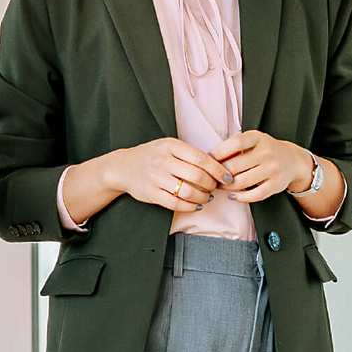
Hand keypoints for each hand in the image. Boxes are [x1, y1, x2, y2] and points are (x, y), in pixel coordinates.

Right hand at [103, 137, 235, 212]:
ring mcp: (156, 178)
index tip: (227, 177)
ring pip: (187, 191)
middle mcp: (163, 161)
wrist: (123, 167)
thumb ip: (189, 154)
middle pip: (196, 176)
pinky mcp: (151, 194)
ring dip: (202, 196)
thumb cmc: (152, 156)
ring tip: (206, 197)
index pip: (201, 158)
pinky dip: (190, 206)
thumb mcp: (169, 146)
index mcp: (171, 146)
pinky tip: (196, 205)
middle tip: (215, 187)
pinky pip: (175, 203)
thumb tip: (218, 165)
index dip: (218, 170)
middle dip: (211, 184)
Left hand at [210, 130, 310, 203]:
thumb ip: (233, 146)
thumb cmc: (265, 150)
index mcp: (257, 138)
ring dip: (226, 187)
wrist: (292, 160)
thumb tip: (208, 159)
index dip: (218, 153)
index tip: (208, 160)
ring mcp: (273, 169)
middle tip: (210, 178)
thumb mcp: (252, 140)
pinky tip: (232, 195)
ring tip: (219, 186)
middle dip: (219, 174)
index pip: (235, 144)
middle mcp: (267, 152)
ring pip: (242, 182)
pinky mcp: (276, 185)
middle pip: (235, 166)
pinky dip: (240, 197)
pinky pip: (254, 195)